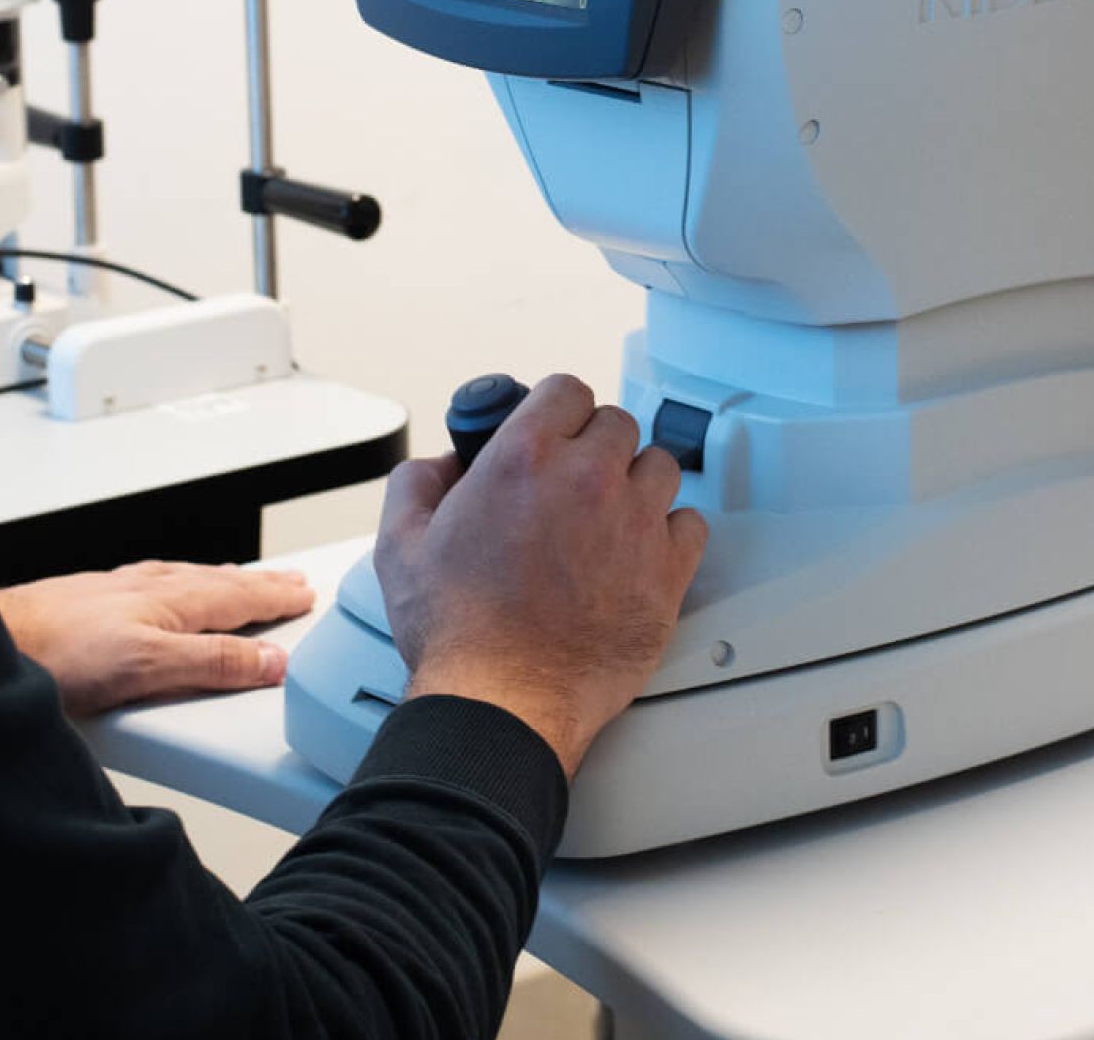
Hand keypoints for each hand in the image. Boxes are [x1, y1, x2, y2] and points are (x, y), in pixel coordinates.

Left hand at [0, 560, 315, 717]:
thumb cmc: (58, 654)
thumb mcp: (148, 667)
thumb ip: (212, 663)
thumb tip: (270, 661)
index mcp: (176, 602)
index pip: (242, 598)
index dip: (277, 598)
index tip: (305, 595)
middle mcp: (154, 588)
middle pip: (223, 583)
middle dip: (262, 583)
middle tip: (292, 581)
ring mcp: (124, 591)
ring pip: (192, 580)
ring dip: (228, 580)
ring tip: (246, 579)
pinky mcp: (95, 600)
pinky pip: (160, 583)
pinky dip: (185, 583)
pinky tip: (172, 588)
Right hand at [374, 373, 708, 778]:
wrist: (502, 703)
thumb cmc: (458, 634)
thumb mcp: (402, 544)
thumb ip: (418, 482)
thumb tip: (444, 463)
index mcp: (525, 459)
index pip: (567, 389)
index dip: (558, 411)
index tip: (556, 433)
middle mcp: (587, 479)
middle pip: (618, 424)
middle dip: (596, 448)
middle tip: (575, 484)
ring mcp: (634, 523)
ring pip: (659, 467)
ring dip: (636, 485)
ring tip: (609, 519)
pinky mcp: (667, 571)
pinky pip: (691, 523)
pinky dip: (670, 533)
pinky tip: (640, 552)